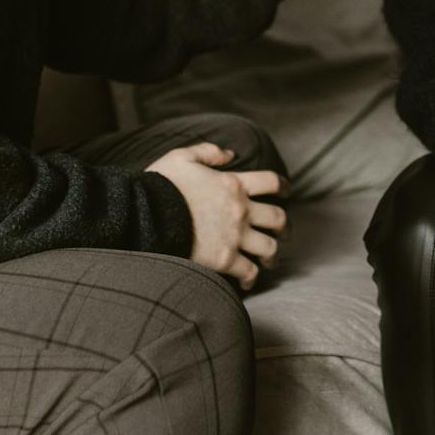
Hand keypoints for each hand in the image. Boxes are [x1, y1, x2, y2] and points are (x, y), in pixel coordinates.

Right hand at [144, 141, 286, 290]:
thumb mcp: (182, 157)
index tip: (288, 192)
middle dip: (285, 227)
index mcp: (233, 184)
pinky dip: (252, 278)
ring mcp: (235, 236)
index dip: (284, 186)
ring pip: (270, 248)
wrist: (146, 216)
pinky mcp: (225, 260)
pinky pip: (249, 272)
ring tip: (270, 260)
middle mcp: (240, 210)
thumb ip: (208, 151)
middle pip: (278, 218)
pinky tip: (248, 282)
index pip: (271, 182)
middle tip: (285, 232)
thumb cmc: (160, 186)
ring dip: (273, 255)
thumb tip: (230, 154)